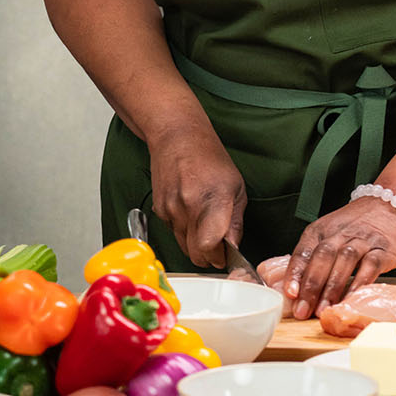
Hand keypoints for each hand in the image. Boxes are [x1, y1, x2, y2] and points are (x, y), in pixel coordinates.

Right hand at [148, 124, 246, 269]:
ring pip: (183, 246)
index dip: (218, 258)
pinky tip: (190, 212)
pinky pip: (173, 232)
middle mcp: (189, 207)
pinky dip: (184, 231)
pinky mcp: (159, 210)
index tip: (225, 256)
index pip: (209, 247)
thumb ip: (236, 221)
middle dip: (208, 256)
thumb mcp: (236, 186)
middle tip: (218, 248)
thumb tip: (234, 247)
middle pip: (195, 254)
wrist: (178, 137)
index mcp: (212, 201)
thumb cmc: (209, 157)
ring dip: (195, 244)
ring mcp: (171, 209)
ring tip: (205, 225)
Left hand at [282, 197, 395, 320]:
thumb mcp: (330, 235)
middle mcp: (341, 233)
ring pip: (345, 260)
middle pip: (323, 256)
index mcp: (322, 230)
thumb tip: (296, 290)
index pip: (304, 250)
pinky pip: (371, 264)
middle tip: (304, 310)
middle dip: (311, 285)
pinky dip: (360, 282)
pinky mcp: (385, 249)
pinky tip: (352, 298)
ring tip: (325, 309)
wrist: (391, 206)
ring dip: (333, 287)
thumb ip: (314, 258)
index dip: (296, 273)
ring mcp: (364, 240)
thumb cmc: (355, 227)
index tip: (290, 293)